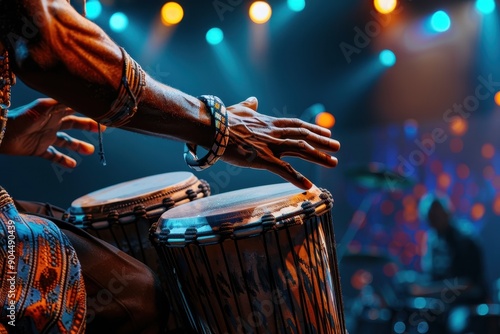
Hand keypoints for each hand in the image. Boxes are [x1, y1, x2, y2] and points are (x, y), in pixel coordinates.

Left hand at [0, 98, 102, 167]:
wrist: (1, 133)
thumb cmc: (21, 118)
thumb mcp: (44, 108)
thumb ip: (63, 103)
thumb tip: (81, 97)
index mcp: (54, 111)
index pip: (74, 108)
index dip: (87, 110)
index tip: (102, 112)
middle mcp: (51, 123)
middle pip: (73, 124)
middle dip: (88, 126)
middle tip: (103, 129)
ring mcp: (46, 137)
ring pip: (66, 141)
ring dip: (78, 146)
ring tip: (90, 151)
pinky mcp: (38, 149)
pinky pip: (53, 156)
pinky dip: (63, 160)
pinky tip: (73, 165)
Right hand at [222, 97, 339, 189]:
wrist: (213, 126)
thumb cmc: (223, 119)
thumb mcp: (240, 109)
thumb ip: (250, 106)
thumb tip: (253, 99)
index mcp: (270, 123)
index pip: (296, 125)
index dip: (313, 128)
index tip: (326, 131)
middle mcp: (275, 133)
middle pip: (304, 137)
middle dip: (322, 142)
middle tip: (338, 146)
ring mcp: (271, 146)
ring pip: (301, 151)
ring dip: (319, 157)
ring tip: (333, 162)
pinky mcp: (263, 159)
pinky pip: (284, 170)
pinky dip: (298, 178)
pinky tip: (309, 185)